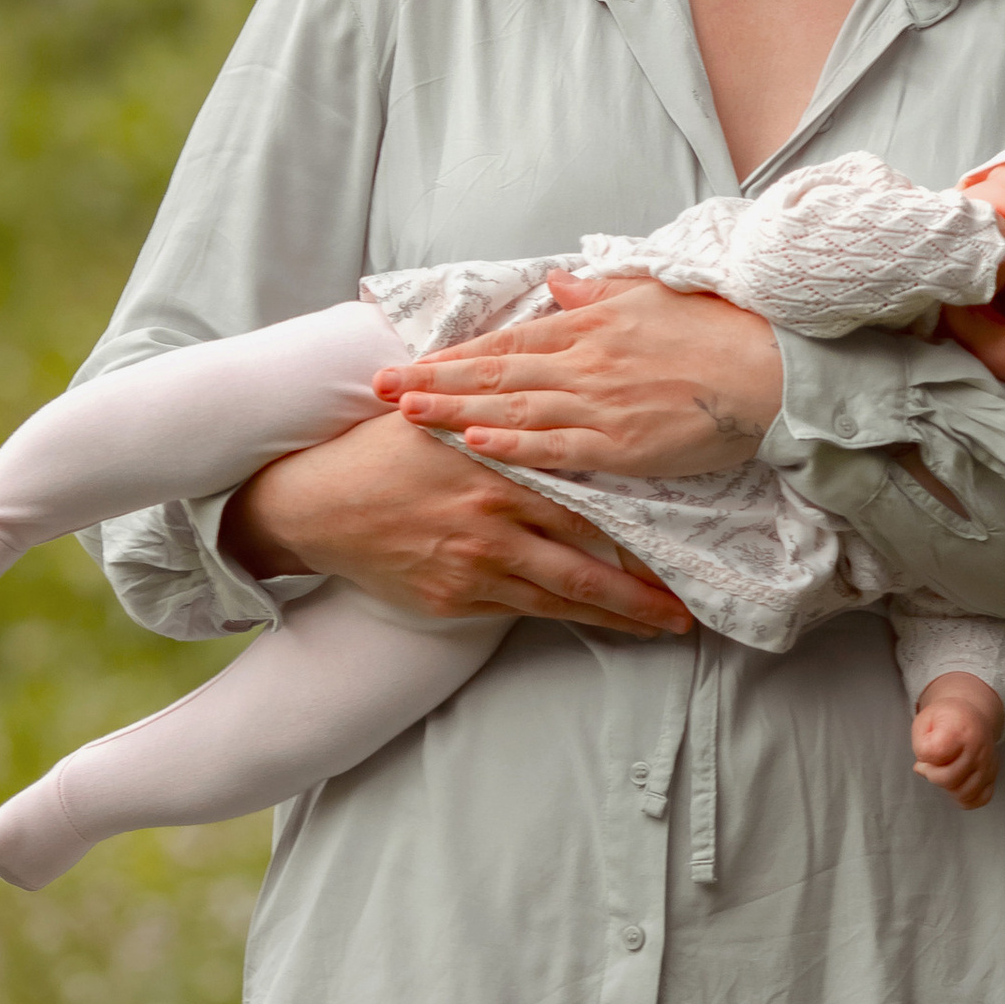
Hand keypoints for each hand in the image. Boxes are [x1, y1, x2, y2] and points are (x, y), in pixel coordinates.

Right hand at [222, 407, 693, 635]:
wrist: (316, 504)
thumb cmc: (387, 450)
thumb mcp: (446, 412)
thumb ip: (507, 402)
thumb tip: (560, 377)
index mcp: (501, 467)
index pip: (586, 495)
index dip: (640, 518)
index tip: (688, 528)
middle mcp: (495, 520)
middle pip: (587, 558)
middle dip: (643, 587)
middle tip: (688, 604)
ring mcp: (476, 566)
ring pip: (564, 596)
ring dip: (618, 615)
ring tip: (665, 625)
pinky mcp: (457, 598)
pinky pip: (526, 612)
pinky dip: (568, 619)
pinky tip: (601, 626)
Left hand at [373, 271, 783, 483]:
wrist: (769, 370)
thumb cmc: (716, 329)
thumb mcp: (653, 294)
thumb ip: (599, 293)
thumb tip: (558, 283)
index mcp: (590, 327)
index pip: (506, 344)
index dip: (454, 356)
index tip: (410, 362)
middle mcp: (585, 364)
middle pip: (494, 375)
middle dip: (433, 383)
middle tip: (379, 389)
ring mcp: (600, 406)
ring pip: (513, 409)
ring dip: (456, 412)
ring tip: (408, 413)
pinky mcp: (621, 445)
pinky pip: (555, 447)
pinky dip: (512, 444)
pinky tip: (474, 442)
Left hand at [910, 674, 1004, 809]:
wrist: (973, 714)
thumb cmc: (946, 719)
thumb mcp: (925, 720)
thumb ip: (920, 745)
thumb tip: (922, 770)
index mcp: (961, 729)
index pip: (936, 753)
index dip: (923, 757)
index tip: (924, 751)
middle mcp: (979, 748)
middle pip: (948, 779)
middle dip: (932, 775)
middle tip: (930, 765)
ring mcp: (988, 764)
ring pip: (963, 794)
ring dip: (947, 788)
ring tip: (944, 772)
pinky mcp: (993, 776)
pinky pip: (980, 799)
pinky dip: (965, 799)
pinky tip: (957, 785)